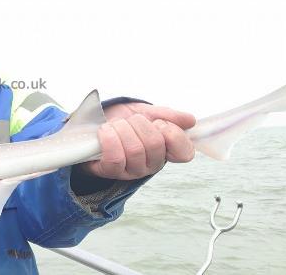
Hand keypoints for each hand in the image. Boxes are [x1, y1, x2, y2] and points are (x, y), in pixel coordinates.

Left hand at [80, 102, 195, 180]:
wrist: (95, 123)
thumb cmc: (124, 121)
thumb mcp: (147, 112)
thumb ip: (168, 115)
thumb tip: (190, 121)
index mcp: (166, 150)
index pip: (184, 152)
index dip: (172, 133)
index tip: (158, 122)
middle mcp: (151, 164)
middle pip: (155, 144)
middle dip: (139, 124)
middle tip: (129, 121)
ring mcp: (132, 170)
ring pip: (135, 150)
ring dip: (121, 129)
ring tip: (114, 124)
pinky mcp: (111, 171)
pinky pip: (115, 158)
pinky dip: (109, 138)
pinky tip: (104, 130)